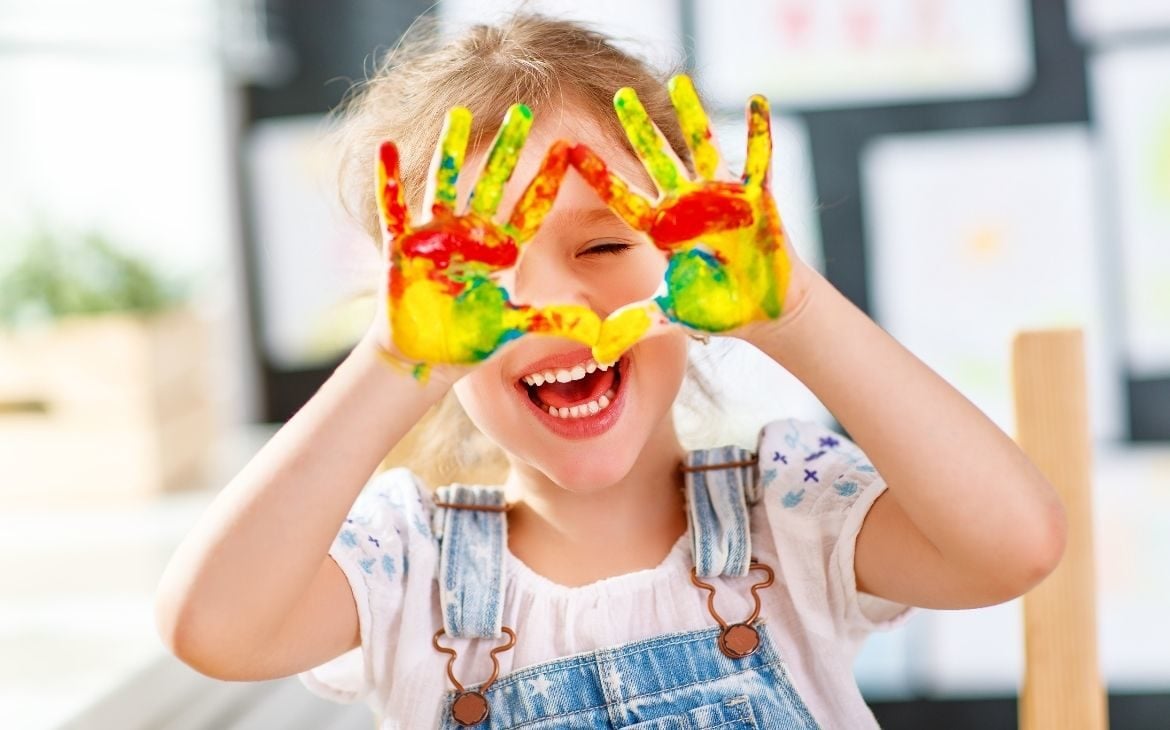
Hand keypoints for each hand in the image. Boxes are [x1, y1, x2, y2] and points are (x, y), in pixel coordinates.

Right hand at [373, 105, 600, 379]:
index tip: (568, 147)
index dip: (547, 179)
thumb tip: (599, 331)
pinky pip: (393, 207)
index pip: (530, 208)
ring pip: (446, 183)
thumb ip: (552, 322)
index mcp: (501, 251)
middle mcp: (471, 235)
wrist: (426, 355)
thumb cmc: (469, 339)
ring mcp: (436, 237)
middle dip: (508, 148)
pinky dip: (389, 180)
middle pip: (493, 182)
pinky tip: (386, 146)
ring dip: (452, 150)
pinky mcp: (402, 247)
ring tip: (459, 115)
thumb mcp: (513, 328)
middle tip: (523, 110)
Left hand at [570, 75, 815, 362]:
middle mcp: (687, 206)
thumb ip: (634, 326)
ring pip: (702, 149)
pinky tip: (757, 99)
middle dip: (638, 129)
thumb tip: (598, 353)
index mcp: (662, 230)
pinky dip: (760, 131)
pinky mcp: (758, 199)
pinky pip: (759, 159)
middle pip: (656, 161)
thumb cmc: (714, 308)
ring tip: (680, 80)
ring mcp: (722, 198)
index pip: (623, 199)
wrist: (762, 308)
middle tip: (619, 96)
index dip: (599, 176)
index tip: (570, 152)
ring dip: (692, 116)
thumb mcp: (670, 317)